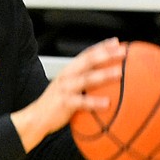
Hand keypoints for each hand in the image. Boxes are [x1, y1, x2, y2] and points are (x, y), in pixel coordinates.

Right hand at [11, 37, 126, 151]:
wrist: (37, 117)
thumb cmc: (56, 102)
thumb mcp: (68, 86)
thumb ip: (82, 81)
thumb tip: (103, 78)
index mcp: (69, 70)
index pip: (87, 54)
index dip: (101, 47)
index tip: (116, 42)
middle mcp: (67, 76)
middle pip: (88, 61)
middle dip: (106, 54)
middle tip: (122, 52)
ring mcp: (65, 89)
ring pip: (86, 79)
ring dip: (103, 74)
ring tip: (119, 72)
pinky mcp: (65, 103)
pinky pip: (82, 102)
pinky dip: (95, 102)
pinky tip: (107, 103)